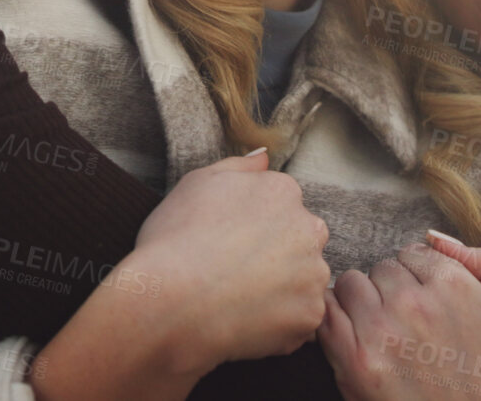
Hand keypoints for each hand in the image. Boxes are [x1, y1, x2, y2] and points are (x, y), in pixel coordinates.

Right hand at [29, 150, 329, 400]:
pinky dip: (280, 323)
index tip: (230, 244)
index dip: (255, 228)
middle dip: (278, 256)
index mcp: (283, 191)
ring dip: (283, 289)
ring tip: (240, 300)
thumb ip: (239, 166)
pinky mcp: (310, 315)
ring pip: (304, 281)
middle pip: (301, 242)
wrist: (167, 303)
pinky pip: (300, 319)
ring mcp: (313, 273)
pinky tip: (246, 321)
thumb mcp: (196, 183)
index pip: (283, 207)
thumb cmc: (174, 240)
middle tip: (237, 274)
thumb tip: (265, 156)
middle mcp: (309, 228)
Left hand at [319, 232, 480, 400]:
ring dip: (362, 301)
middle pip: (381, 267)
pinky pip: (326, 315)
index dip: (419, 277)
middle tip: (406, 322)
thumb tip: (435, 236)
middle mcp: (414, 303)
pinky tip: (353, 339)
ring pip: (351, 284)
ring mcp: (381, 332)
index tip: (426, 302)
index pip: (414, 253)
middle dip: (391, 288)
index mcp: (453, 286)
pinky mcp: (354, 363)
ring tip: (382, 331)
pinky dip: (334, 320)